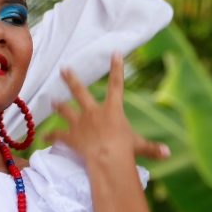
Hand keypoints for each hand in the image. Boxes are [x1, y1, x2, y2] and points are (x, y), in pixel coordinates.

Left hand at [49, 55, 171, 161]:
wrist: (107, 158)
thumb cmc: (126, 150)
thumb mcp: (140, 146)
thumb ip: (152, 148)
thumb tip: (168, 153)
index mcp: (112, 109)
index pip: (116, 84)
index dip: (116, 68)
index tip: (115, 53)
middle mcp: (94, 112)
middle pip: (80, 92)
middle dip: (71, 79)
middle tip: (64, 69)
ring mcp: (80, 123)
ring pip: (66, 110)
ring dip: (59, 105)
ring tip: (53, 100)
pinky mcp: (71, 136)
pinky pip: (58, 135)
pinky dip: (51, 136)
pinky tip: (43, 136)